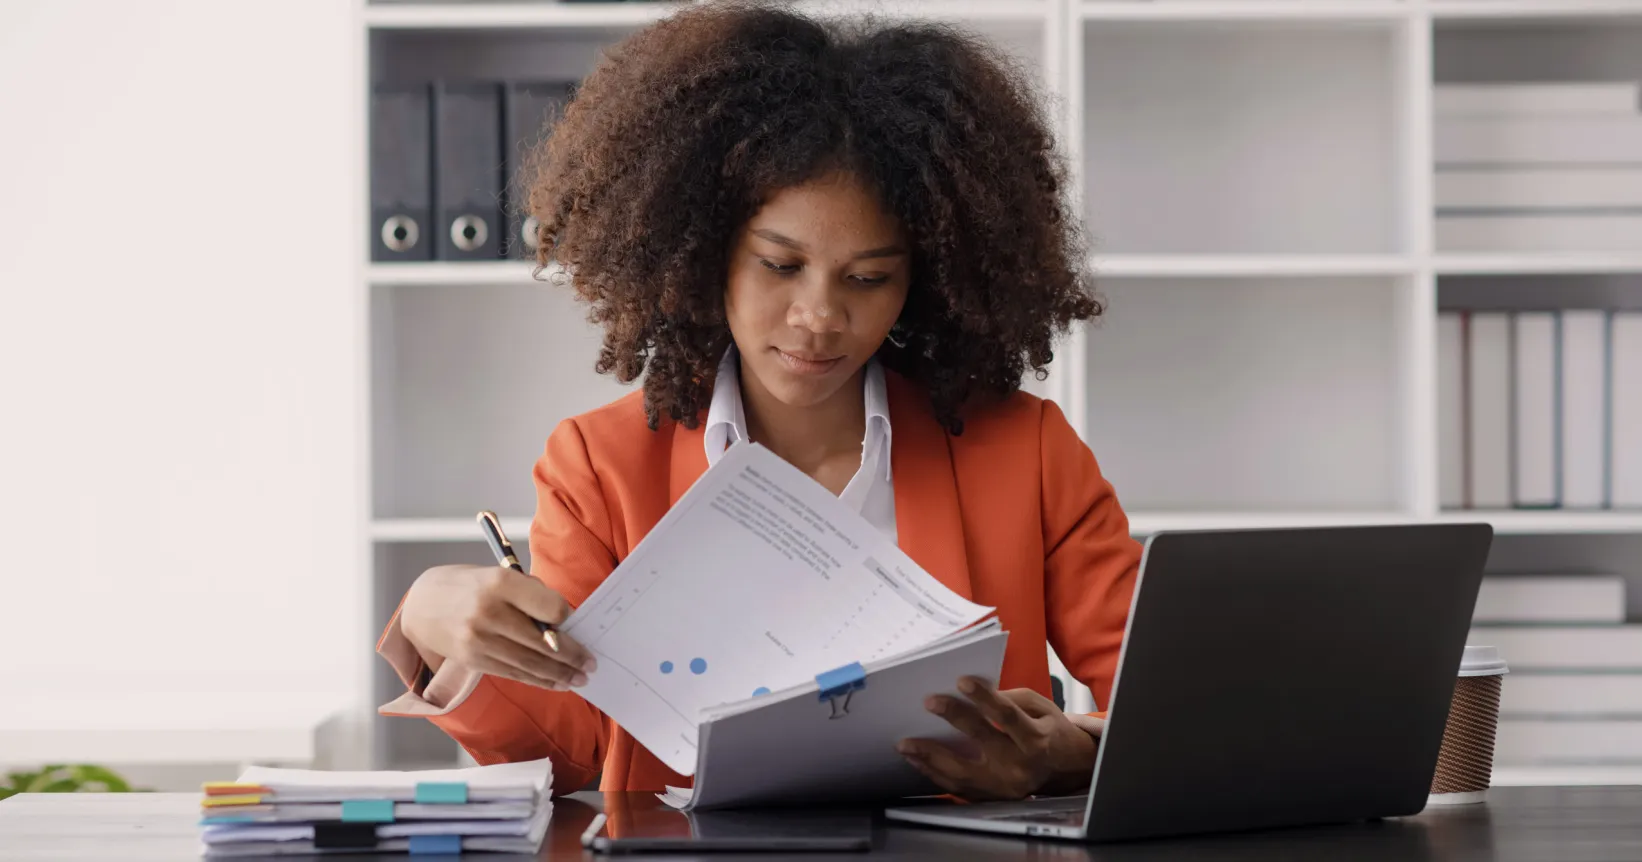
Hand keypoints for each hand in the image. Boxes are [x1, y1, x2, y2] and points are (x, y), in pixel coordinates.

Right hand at [400, 565, 595, 690]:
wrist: (420, 605)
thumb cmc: (469, 586)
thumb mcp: (498, 575)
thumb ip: (531, 595)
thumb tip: (567, 621)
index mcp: (500, 582)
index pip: (550, 607)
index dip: (569, 620)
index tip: (581, 626)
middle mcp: (489, 611)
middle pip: (543, 641)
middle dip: (572, 656)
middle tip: (591, 664)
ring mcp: (478, 639)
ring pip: (529, 662)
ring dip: (559, 674)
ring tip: (579, 679)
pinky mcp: (473, 660)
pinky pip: (513, 672)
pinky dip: (537, 679)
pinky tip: (555, 682)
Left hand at [897, 676, 1099, 800]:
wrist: (1066, 770)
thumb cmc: (1049, 731)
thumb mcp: (1040, 707)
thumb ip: (1011, 699)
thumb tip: (975, 694)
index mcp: (1035, 740)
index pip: (1006, 716)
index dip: (984, 698)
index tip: (961, 681)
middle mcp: (1020, 766)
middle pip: (981, 743)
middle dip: (953, 720)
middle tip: (928, 702)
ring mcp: (1004, 787)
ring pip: (962, 774)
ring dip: (930, 758)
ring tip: (906, 744)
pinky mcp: (992, 798)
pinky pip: (959, 788)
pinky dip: (935, 774)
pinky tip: (918, 761)